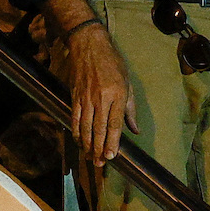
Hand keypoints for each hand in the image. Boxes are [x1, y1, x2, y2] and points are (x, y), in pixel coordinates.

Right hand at [59, 19, 135, 165]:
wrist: (89, 46)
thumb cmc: (113, 63)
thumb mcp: (128, 83)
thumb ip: (130, 109)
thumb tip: (135, 130)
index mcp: (117, 95)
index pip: (114, 124)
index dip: (112, 142)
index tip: (111, 156)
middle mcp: (101, 98)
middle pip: (99, 129)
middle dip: (98, 149)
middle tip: (99, 164)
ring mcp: (86, 98)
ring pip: (85, 127)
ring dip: (86, 145)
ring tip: (90, 158)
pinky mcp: (74, 96)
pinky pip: (74, 118)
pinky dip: (76, 132)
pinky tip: (78, 141)